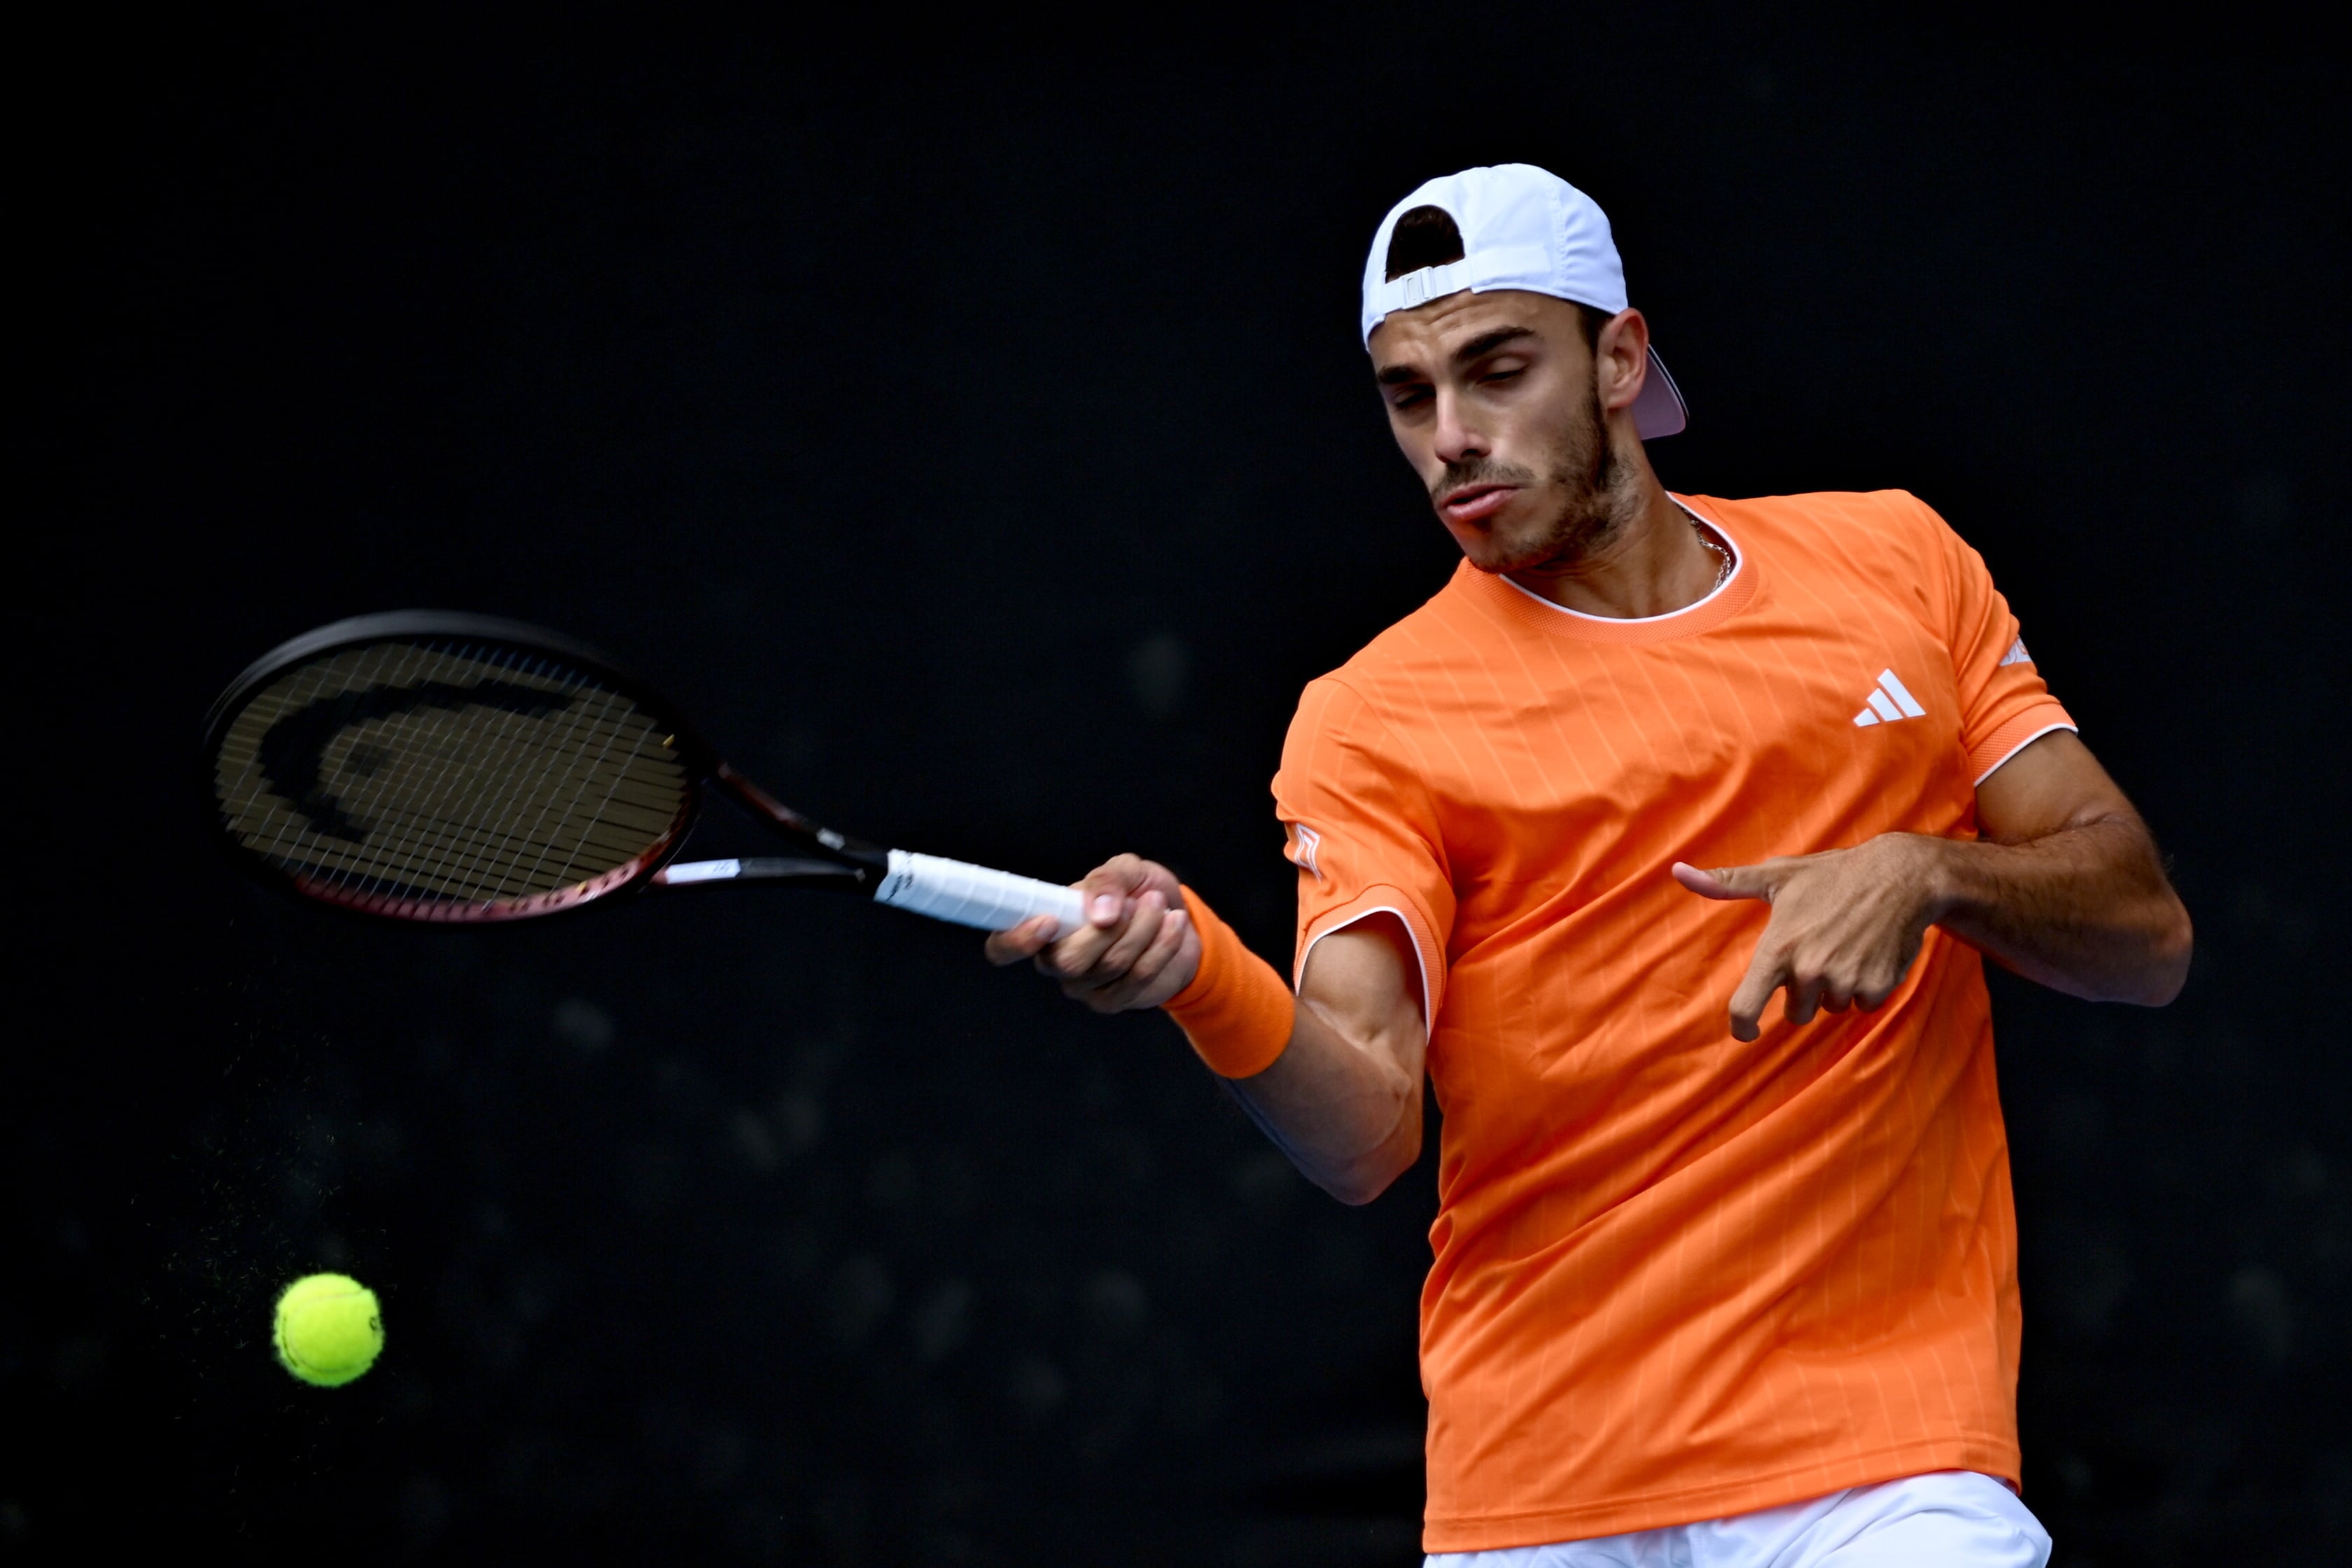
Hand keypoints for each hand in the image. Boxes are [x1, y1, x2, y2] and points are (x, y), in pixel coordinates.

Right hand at [983, 853, 1200, 1012]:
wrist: (1176, 918)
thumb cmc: (1138, 892)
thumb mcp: (1125, 870)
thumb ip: (1107, 880)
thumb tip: (1099, 913)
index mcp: (1042, 926)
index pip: (1003, 948)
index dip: (1015, 941)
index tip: (1048, 922)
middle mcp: (1054, 961)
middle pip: (1069, 960)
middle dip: (1114, 928)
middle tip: (1140, 901)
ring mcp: (1082, 987)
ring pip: (1112, 966)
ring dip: (1146, 929)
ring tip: (1159, 905)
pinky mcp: (1113, 1001)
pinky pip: (1138, 978)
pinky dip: (1163, 945)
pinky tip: (1173, 924)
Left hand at [1672, 835, 1949, 1041]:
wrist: (1900, 876)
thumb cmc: (1831, 875)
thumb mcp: (1777, 876)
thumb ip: (1725, 883)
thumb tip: (1678, 870)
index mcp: (1777, 949)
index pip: (1745, 1006)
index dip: (1742, 1027)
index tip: (1747, 1032)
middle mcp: (1808, 969)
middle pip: (1795, 1012)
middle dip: (1804, 991)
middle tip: (1820, 951)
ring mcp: (1844, 980)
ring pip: (1830, 1008)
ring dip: (1836, 987)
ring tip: (1847, 946)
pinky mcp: (1878, 986)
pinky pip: (1863, 1005)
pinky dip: (1866, 986)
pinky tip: (1870, 954)